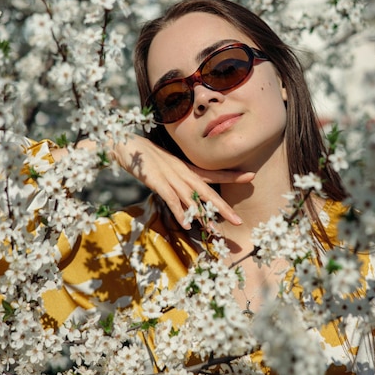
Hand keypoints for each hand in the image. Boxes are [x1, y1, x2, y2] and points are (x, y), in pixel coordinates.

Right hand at [110, 134, 253, 229]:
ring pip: (191, 197)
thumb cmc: (145, 157)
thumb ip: (177, 178)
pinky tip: (186, 225)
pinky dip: (179, 211)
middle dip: (223, 207)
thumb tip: (187, 193)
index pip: (212, 173)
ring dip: (204, 214)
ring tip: (216, 230)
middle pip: (207, 190)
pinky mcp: (156, 181)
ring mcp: (169, 176)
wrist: (124, 144)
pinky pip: (170, 199)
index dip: (230, 175)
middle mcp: (181, 172)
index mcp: (185, 168)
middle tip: (238, 221)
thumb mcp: (165, 167)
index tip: (250, 176)